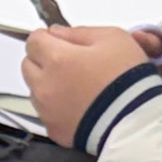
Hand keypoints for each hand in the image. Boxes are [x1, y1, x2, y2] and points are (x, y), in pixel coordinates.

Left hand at [20, 23, 158, 149]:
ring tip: (75, 85)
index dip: (45, 37)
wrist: (134, 119)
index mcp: (57, 59)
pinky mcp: (53, 129)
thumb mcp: (112, 38)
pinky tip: (77, 104)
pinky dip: (55, 106)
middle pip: (28, 65)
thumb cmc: (126, 77)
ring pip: (34, 90)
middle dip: (43, 59)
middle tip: (68, 62)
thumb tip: (58, 32)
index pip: (33, 40)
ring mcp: (46, 110)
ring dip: (47, 83)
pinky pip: (45, 112)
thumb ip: (79, 32)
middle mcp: (44, 85)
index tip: (58, 40)